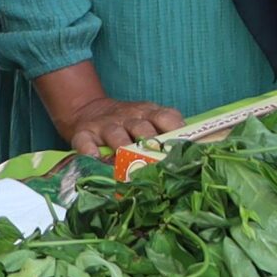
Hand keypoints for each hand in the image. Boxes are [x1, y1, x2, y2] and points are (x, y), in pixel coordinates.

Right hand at [51, 95, 185, 158]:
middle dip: (151, 145)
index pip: (166, 117)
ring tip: (129, 166)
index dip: (175, 131)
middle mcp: (129, 116)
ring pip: (116, 135)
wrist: (89, 110)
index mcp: (149, 112)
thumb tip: (192, 154)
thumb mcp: (149, 119)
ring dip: (123, 150)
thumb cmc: (129, 123)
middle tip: (159, 165)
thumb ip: (167, 132)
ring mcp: (106, 124)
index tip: (184, 148)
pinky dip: (90, 151)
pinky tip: (96, 161)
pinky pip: (85, 141)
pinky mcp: (84, 133)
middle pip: (143, 128)